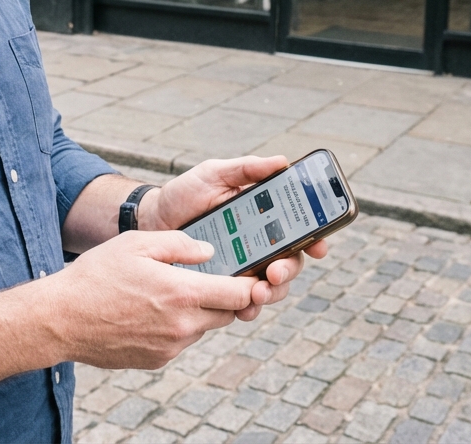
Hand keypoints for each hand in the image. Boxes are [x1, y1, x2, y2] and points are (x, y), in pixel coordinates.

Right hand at [41, 230, 257, 369]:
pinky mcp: (157, 359)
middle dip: (223, 296)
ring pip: (201, 327)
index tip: (254, 274)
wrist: (62, 318)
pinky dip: (175, 326)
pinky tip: (149, 310)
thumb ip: (179, 244)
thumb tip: (208, 252)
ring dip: (196, 311)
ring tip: (167, 291)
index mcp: (183, 294)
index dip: (252, 284)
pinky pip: (179, 341)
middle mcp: (183, 326)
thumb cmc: (97, 276)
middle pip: (225, 313)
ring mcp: (170, 347)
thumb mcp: (137, 243)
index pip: (240, 294)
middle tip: (208, 277)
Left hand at [137, 156, 328, 316]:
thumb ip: (245, 168)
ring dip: (272, 293)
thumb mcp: (213, 174)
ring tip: (258, 292)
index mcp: (264, 217)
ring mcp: (243, 267)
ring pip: (272, 287)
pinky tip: (244, 309)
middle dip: (289, 270)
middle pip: (290, 262)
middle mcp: (260, 244)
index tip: (318, 246)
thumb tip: (282, 162)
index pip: (299, 230)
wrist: (152, 219)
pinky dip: (248, 308)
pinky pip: (243, 303)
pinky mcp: (224, 286)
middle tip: (276, 272)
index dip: (316, 238)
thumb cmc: (185, 194)